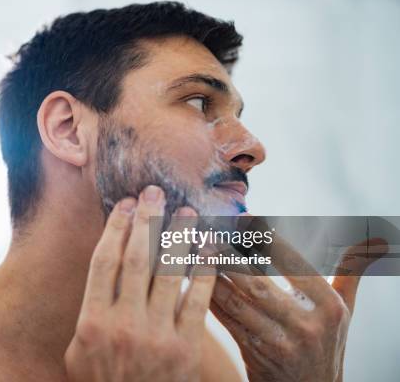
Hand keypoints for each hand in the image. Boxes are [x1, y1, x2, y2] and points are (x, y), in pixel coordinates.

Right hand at [64, 185, 216, 381]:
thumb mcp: (78, 353)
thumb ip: (88, 313)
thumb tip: (102, 270)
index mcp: (91, 323)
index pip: (103, 262)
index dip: (115, 228)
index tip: (125, 204)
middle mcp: (122, 325)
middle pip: (136, 259)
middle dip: (146, 220)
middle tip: (154, 192)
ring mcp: (156, 336)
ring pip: (168, 272)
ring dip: (177, 237)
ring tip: (185, 211)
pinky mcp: (186, 348)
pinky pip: (196, 299)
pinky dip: (203, 269)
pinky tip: (208, 247)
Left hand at [210, 215, 387, 381]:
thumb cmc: (326, 341)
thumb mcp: (343, 308)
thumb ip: (352, 271)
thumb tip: (377, 241)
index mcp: (328, 306)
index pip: (293, 263)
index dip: (266, 239)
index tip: (244, 218)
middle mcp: (305, 325)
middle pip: (258, 283)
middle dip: (229, 256)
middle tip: (209, 231)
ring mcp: (279, 342)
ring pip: (237, 301)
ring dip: (213, 275)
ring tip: (196, 251)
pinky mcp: (255, 354)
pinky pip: (227, 321)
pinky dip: (210, 298)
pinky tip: (193, 280)